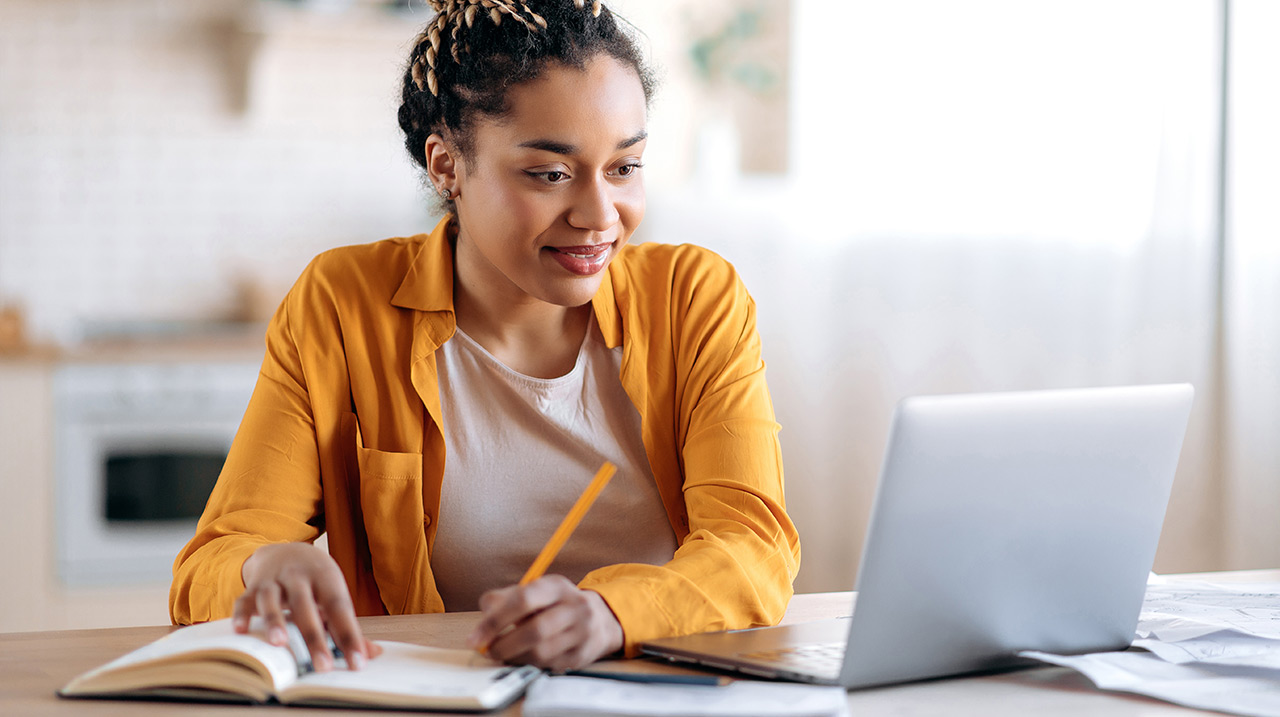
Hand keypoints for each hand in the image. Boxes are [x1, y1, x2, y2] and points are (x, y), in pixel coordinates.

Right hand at [234, 542, 381, 671]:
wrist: (287, 550)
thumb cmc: (316, 581)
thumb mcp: (334, 594)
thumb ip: (347, 625)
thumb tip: (372, 654)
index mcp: (326, 578)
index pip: (340, 608)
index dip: (350, 635)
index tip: (358, 663)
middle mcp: (299, 576)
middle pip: (306, 606)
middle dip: (314, 637)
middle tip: (323, 667)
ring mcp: (273, 580)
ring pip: (272, 599)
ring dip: (274, 620)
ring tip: (279, 644)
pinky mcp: (252, 587)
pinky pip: (244, 600)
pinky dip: (241, 614)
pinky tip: (241, 631)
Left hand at [468, 575, 623, 670]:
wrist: (600, 619)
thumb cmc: (556, 605)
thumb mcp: (535, 591)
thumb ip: (506, 598)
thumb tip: (485, 612)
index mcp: (556, 586)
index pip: (523, 600)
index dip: (495, 620)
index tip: (475, 637)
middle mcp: (574, 607)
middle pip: (534, 630)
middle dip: (504, 645)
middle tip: (488, 651)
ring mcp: (582, 632)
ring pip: (541, 652)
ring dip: (515, 658)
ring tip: (503, 655)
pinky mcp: (582, 655)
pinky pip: (549, 665)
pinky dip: (529, 664)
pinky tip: (522, 659)